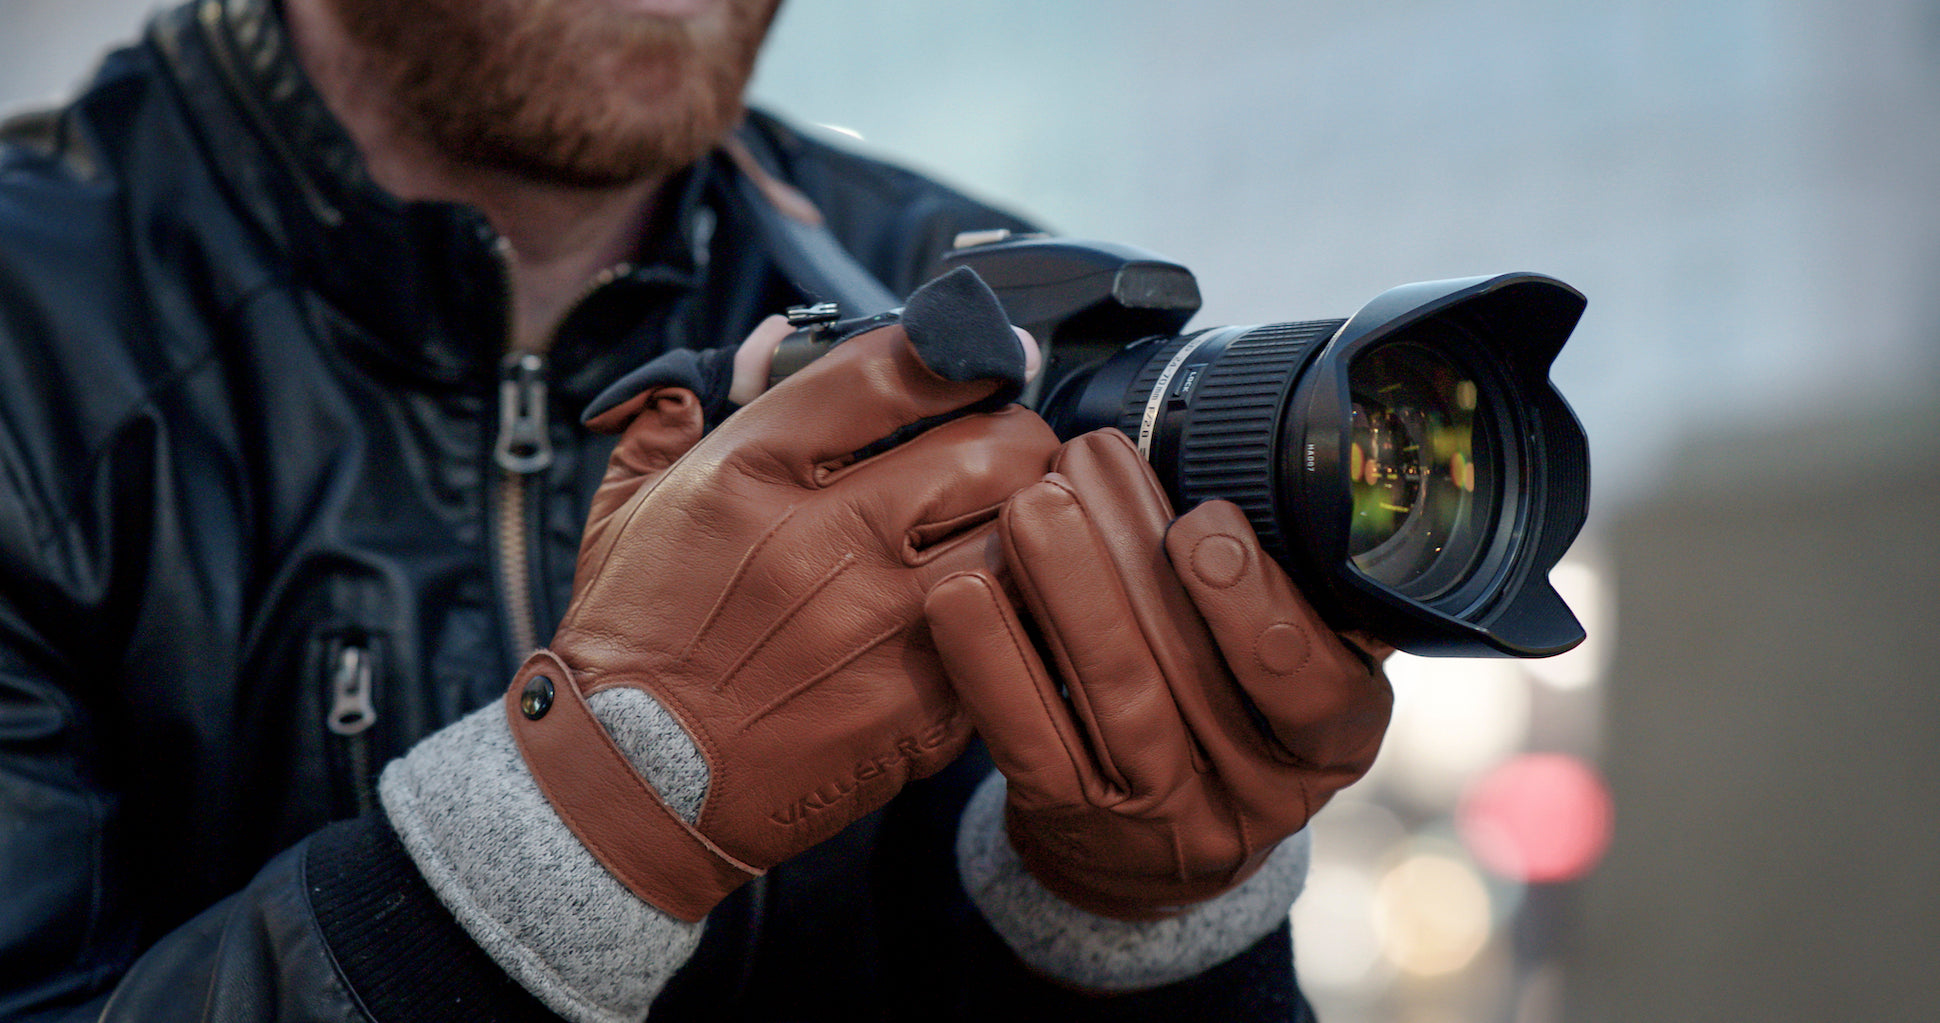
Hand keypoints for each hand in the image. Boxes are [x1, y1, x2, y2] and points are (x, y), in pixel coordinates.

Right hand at [508, 269, 1061, 921]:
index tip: (990, 354)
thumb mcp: (630, 504)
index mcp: (749, 473)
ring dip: (1032, 525)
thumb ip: (688, 408)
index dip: (961, 350)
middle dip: (1017, 435)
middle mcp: (823, 540)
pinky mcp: (921, 709)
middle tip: (1012, 449)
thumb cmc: (633, 644)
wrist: (632, 787)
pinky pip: (1013, 633)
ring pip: (1023, 538)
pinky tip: (1001, 609)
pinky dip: (1017, 612)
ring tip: (1018, 527)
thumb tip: (767, 341)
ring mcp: (880, 628)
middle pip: (990, 446)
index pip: (892, 371)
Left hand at [926, 429, 1391, 919]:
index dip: (1258, 605)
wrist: (1152, 848)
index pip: (1316, 689)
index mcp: (1329, 743)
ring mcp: (1163, 816)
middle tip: (1091, 464)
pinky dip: (995, 661)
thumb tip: (1243, 468)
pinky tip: (965, 593)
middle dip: (1140, 554)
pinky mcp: (1073, 820)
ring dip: (1070, 590)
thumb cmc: (1226, 718)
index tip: (1204, 518)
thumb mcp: (1291, 676)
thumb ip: (1288, 595)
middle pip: (1199, 674)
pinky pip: (1031, 740)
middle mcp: (1257, 793)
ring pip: (1117, 697)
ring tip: (1033, 504)